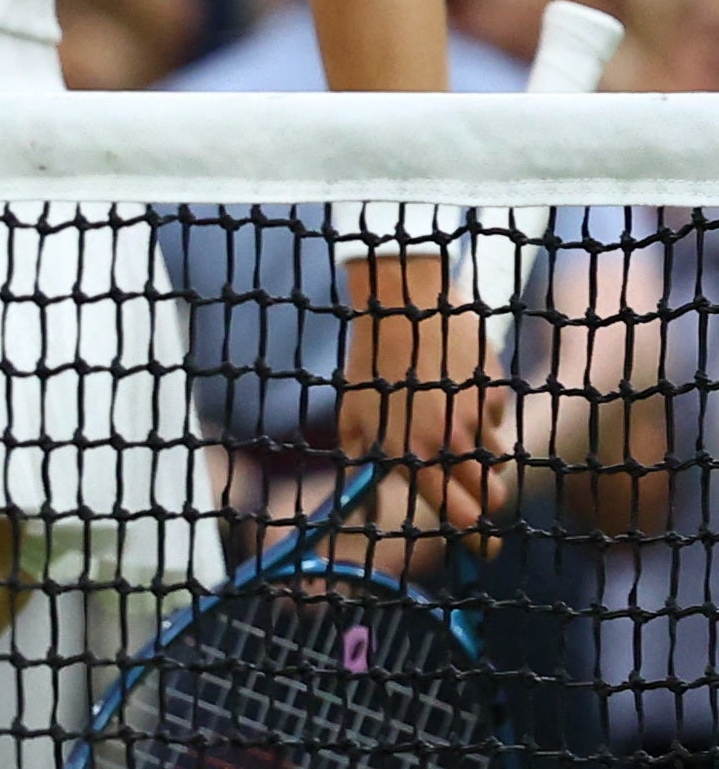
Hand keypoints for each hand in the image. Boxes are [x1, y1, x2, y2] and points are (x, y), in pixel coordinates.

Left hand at [340, 254, 508, 535]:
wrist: (400, 303)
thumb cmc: (369, 361)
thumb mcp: (353, 415)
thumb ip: (362, 461)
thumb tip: (359, 503)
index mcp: (414, 455)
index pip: (460, 518)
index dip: (474, 539)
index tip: (479, 549)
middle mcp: (451, 442)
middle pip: (494, 501)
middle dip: (488, 507)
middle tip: (477, 502)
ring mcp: (477, 416)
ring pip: (498, 461)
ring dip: (483, 460)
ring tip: (454, 433)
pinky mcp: (495, 390)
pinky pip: (496, 418)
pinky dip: (482, 415)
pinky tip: (456, 389)